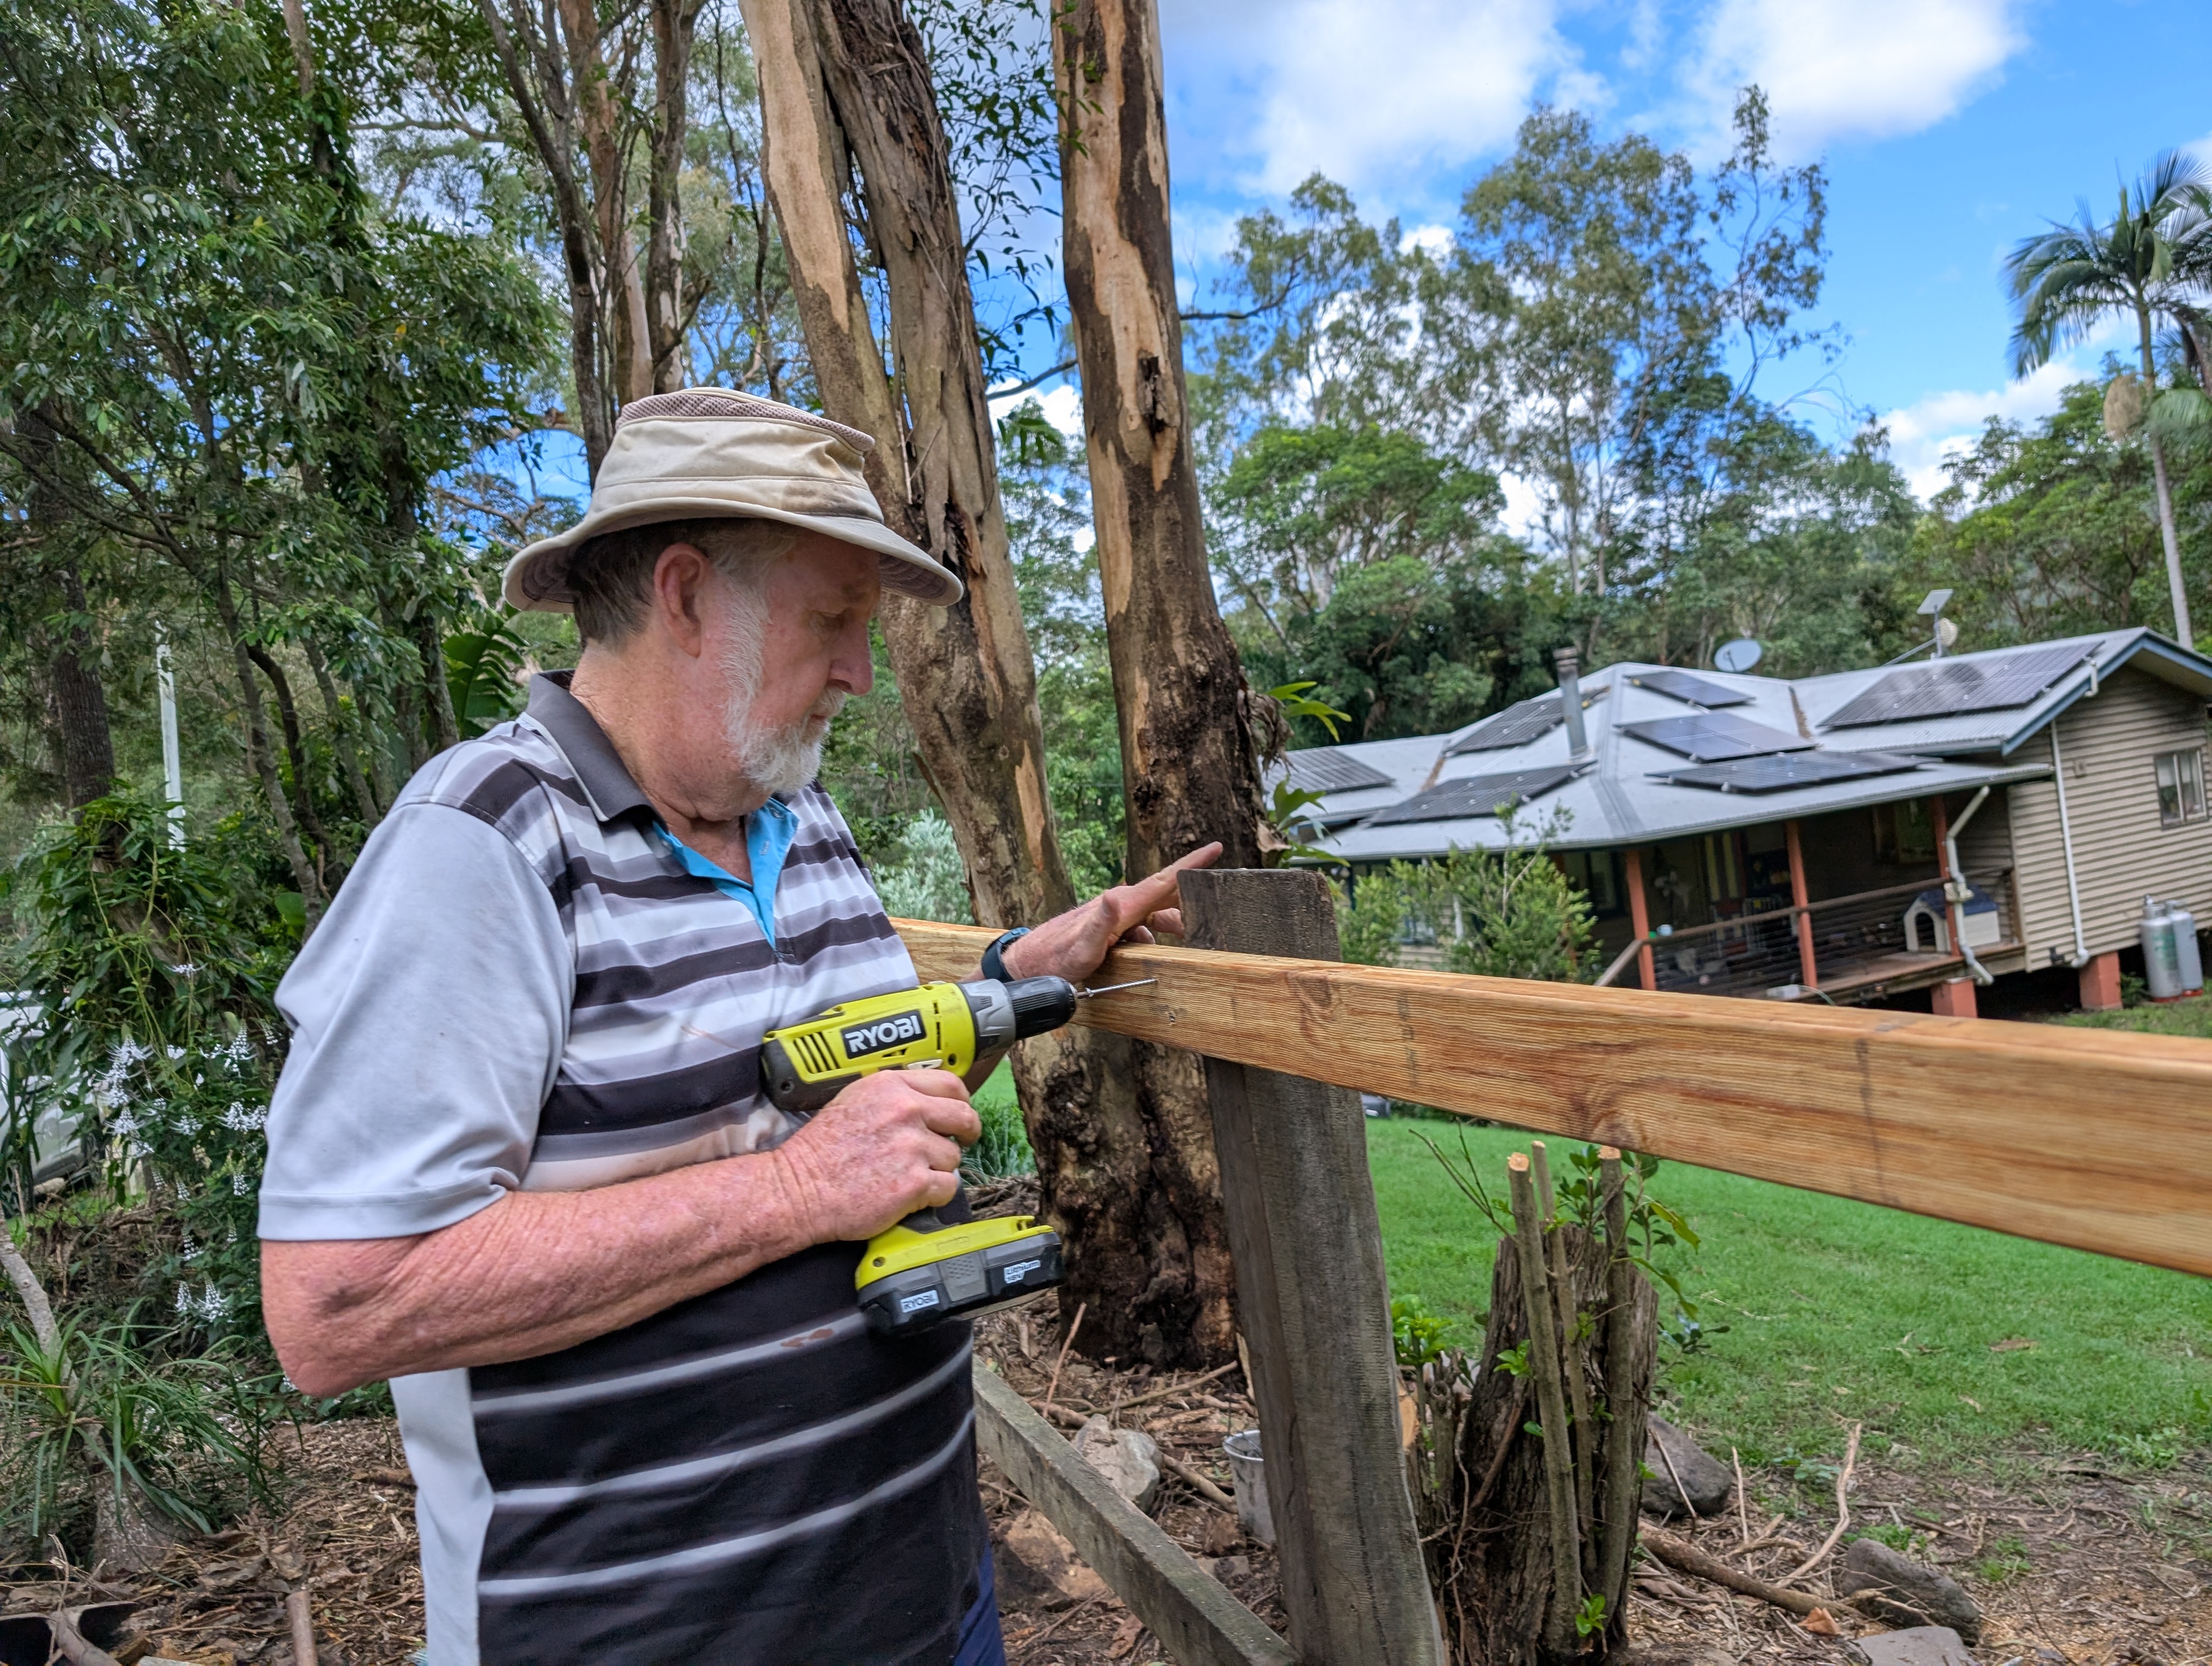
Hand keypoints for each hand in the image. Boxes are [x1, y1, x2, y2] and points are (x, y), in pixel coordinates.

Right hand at [769, 1070, 979, 1241]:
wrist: (798, 1190)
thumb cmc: (820, 1152)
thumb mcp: (855, 1101)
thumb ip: (894, 1096)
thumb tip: (930, 1103)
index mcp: (891, 1086)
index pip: (950, 1085)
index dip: (961, 1102)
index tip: (959, 1114)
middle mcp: (906, 1111)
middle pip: (964, 1117)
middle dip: (967, 1132)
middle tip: (961, 1143)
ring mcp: (912, 1147)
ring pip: (954, 1157)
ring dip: (938, 1168)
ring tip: (909, 1175)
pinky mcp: (915, 1183)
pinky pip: (948, 1188)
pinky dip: (934, 1195)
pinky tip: (911, 1195)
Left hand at [1000, 842, 1222, 984]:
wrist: (1030, 966)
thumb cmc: (1056, 960)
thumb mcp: (1082, 948)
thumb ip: (1100, 923)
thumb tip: (1113, 895)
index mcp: (1122, 906)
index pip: (1163, 881)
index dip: (1192, 865)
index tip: (1216, 847)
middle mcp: (1120, 905)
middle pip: (1165, 897)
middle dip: (1190, 900)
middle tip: (1215, 909)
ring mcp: (1115, 915)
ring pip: (1154, 915)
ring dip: (1171, 924)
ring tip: (1187, 938)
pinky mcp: (1110, 926)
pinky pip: (1141, 927)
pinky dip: (1153, 935)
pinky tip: (1154, 950)